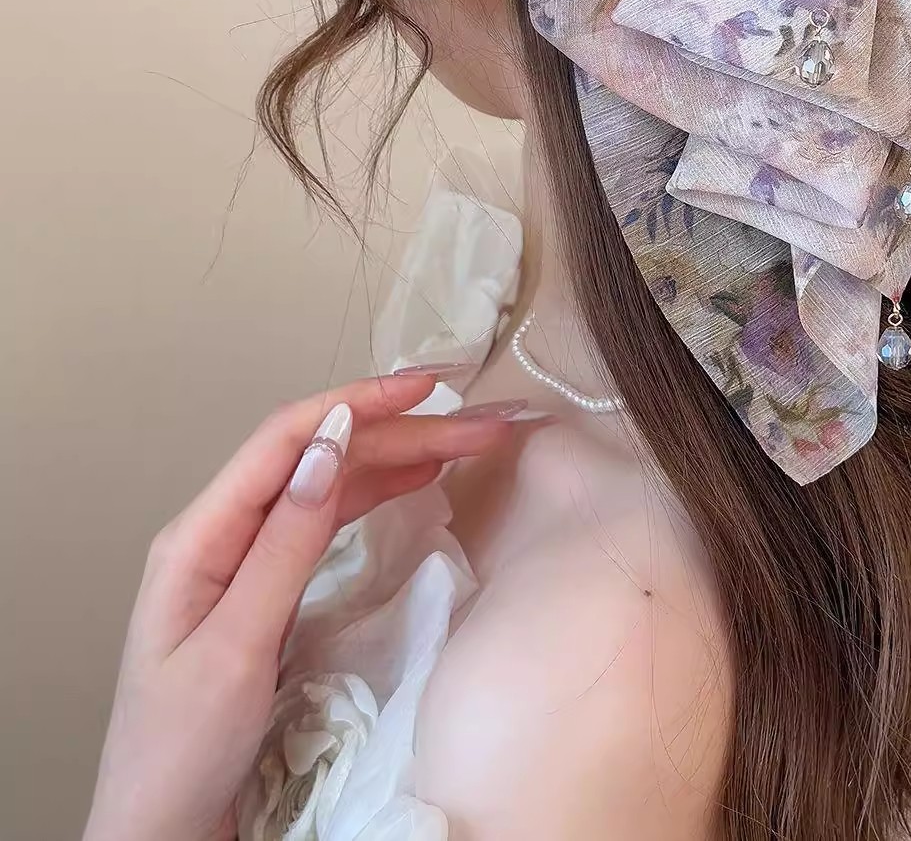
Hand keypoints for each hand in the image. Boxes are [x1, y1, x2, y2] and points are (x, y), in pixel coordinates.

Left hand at [82, 374, 524, 840]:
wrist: (160, 835)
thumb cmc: (183, 750)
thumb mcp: (236, 646)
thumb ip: (284, 543)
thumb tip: (328, 444)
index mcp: (199, 536)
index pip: (285, 440)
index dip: (357, 402)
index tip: (427, 388)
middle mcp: (221, 535)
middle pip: (316, 457)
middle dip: (397, 432)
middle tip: (475, 426)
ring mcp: (243, 562)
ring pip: (328, 485)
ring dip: (394, 458)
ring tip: (463, 443)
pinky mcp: (267, 591)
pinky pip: (326, 522)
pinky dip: (375, 494)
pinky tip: (414, 481)